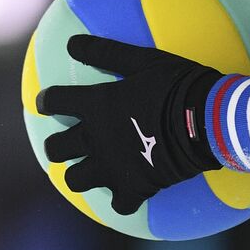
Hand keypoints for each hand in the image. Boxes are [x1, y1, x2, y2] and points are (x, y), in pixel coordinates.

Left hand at [36, 34, 223, 215]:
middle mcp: (95, 139)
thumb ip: (106, 53)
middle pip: (56, 150)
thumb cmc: (177, 84)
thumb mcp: (143, 60)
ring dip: (80, 175)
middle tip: (64, 146)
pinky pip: (119, 206)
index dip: (46, 102)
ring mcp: (112, 167)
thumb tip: (73, 43)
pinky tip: (128, 196)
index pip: (55, 102)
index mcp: (96, 106)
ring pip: (76, 180)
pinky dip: (123, 201)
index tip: (44, 103)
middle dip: (56, 147)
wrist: (206, 120)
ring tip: (89, 172)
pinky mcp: (134, 189)